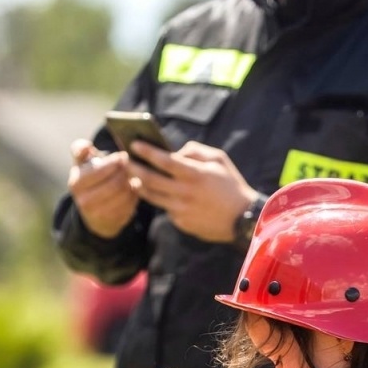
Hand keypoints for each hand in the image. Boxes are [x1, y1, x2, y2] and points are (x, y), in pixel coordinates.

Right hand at [67, 138, 138, 238]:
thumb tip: (86, 147)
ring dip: (131, 183)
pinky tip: (133, 188)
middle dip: (125, 172)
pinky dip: (134, 194)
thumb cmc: (89, 177)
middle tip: (129, 166)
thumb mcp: (81, 163)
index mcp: (76, 183)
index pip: (99, 171)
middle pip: (115, 183)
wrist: (92, 208)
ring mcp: (98, 214)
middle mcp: (84, 201)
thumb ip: (80, 150)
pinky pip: (130, 205)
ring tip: (131, 176)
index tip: (122, 156)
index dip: (114, 162)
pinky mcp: (112, 222)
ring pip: (124, 194)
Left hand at [127, 140, 257, 243]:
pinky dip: (159, 199)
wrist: (243, 219)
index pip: (164, 160)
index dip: (147, 151)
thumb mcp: (219, 160)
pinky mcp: (181, 223)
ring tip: (132, 177)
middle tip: (125, 160)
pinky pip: (165, 208)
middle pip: (150, 179)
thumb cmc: (231, 185)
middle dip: (134, 168)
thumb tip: (175, 151)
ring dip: (139, 185)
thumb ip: (195, 151)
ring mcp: (181, 210)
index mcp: (195, 175)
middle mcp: (185, 193)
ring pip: (152, 196)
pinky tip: (154, 192)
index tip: (134, 144)